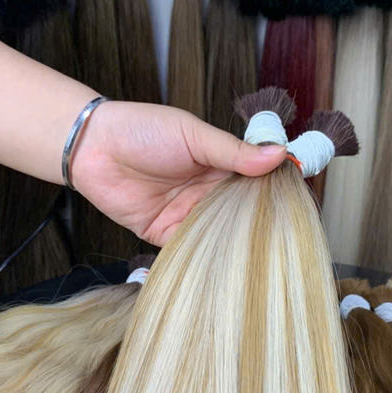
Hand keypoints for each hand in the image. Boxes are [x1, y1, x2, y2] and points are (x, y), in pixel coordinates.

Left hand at [70, 101, 286, 245]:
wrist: (92, 147)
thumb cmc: (141, 130)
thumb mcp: (192, 135)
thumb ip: (232, 151)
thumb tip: (278, 155)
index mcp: (219, 164)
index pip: (256, 181)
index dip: (275, 192)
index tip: (298, 203)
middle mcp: (207, 192)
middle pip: (242, 212)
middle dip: (259, 223)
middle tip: (284, 235)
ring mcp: (187, 214)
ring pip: (220, 234)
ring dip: (234, 242)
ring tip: (260, 254)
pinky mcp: (165, 234)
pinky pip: (191, 249)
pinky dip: (205, 256)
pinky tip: (224, 262)